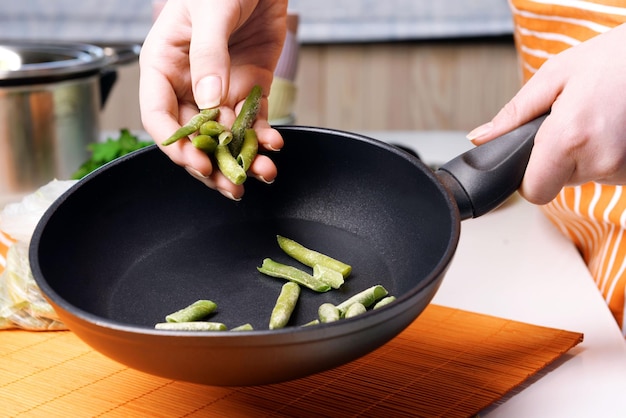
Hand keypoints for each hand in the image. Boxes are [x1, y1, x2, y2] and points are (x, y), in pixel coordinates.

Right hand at [139, 0, 287, 199]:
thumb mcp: (211, 12)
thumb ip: (208, 56)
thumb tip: (209, 101)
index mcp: (165, 65)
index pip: (160, 115)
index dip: (177, 145)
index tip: (198, 163)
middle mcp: (190, 83)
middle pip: (195, 136)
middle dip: (213, 164)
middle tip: (232, 186)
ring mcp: (221, 88)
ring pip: (226, 136)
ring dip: (241, 158)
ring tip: (261, 174)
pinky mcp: (250, 88)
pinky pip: (254, 121)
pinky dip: (264, 138)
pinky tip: (274, 147)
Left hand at [467, 23, 625, 204]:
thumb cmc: (612, 59)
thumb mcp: (554, 76)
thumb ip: (513, 114)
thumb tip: (480, 138)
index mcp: (570, 138)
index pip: (533, 191)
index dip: (526, 176)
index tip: (531, 155)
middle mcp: (600, 161)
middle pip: (557, 182)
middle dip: (555, 158)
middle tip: (571, 122)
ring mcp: (624, 169)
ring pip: (583, 177)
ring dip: (582, 155)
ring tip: (595, 119)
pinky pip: (607, 172)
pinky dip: (603, 155)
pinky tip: (611, 128)